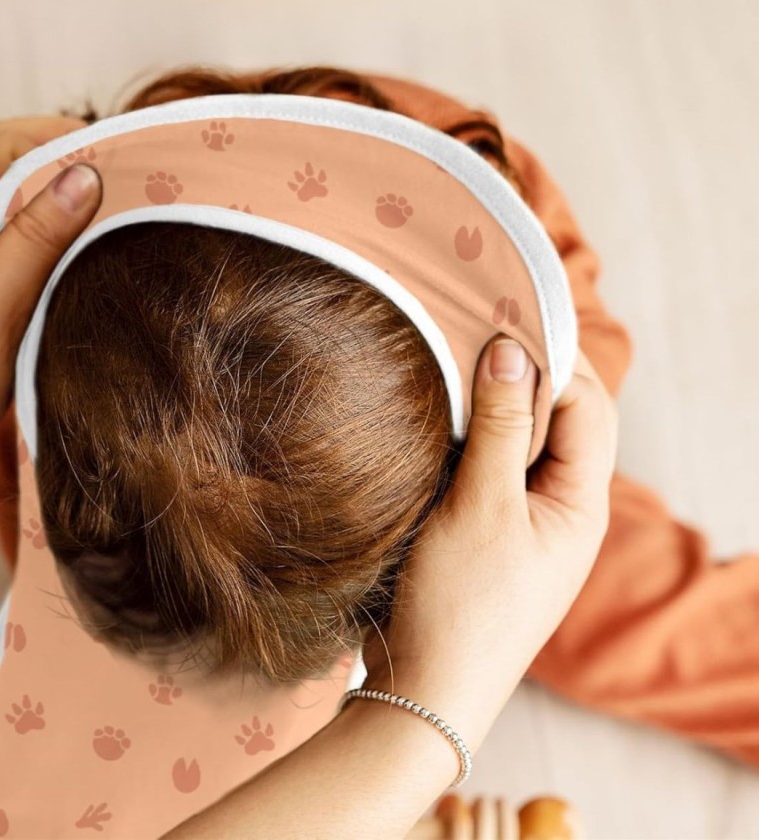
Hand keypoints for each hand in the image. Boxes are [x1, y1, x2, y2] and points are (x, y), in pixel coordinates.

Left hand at [0, 117, 101, 509]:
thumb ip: (36, 239)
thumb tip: (84, 175)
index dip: (56, 137)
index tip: (117, 153)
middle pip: (6, 168)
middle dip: (62, 160)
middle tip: (126, 178)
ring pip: (16, 210)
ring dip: (62, 204)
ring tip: (118, 214)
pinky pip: (20, 252)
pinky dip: (56, 245)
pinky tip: (89, 263)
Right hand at [360, 335, 617, 746]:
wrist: (426, 689)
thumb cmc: (462, 605)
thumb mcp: (482, 506)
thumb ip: (501, 426)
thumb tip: (512, 347)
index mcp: (582, 503)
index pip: (587, 406)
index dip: (550, 360)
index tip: (498, 324)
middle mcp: (563, 507)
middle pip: (562, 417)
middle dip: (526, 375)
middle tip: (473, 337)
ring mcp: (526, 519)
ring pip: (524, 439)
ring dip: (496, 404)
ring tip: (455, 370)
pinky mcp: (488, 529)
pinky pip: (494, 465)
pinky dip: (474, 436)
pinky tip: (442, 422)